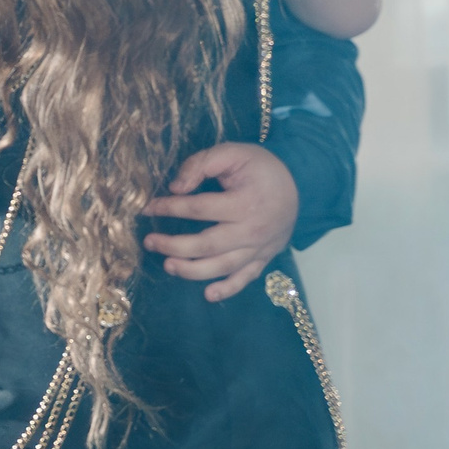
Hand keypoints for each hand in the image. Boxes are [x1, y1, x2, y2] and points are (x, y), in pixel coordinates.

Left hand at [142, 142, 298, 301]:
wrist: (300, 184)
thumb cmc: (261, 167)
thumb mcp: (232, 153)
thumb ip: (201, 165)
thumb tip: (175, 188)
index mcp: (245, 203)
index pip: (199, 208)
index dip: (169, 208)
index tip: (148, 208)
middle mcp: (253, 230)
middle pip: (207, 244)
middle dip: (174, 245)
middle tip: (150, 242)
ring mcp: (260, 248)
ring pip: (223, 266)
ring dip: (192, 270)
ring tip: (168, 265)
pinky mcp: (264, 258)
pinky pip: (246, 278)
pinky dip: (228, 289)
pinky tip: (208, 295)